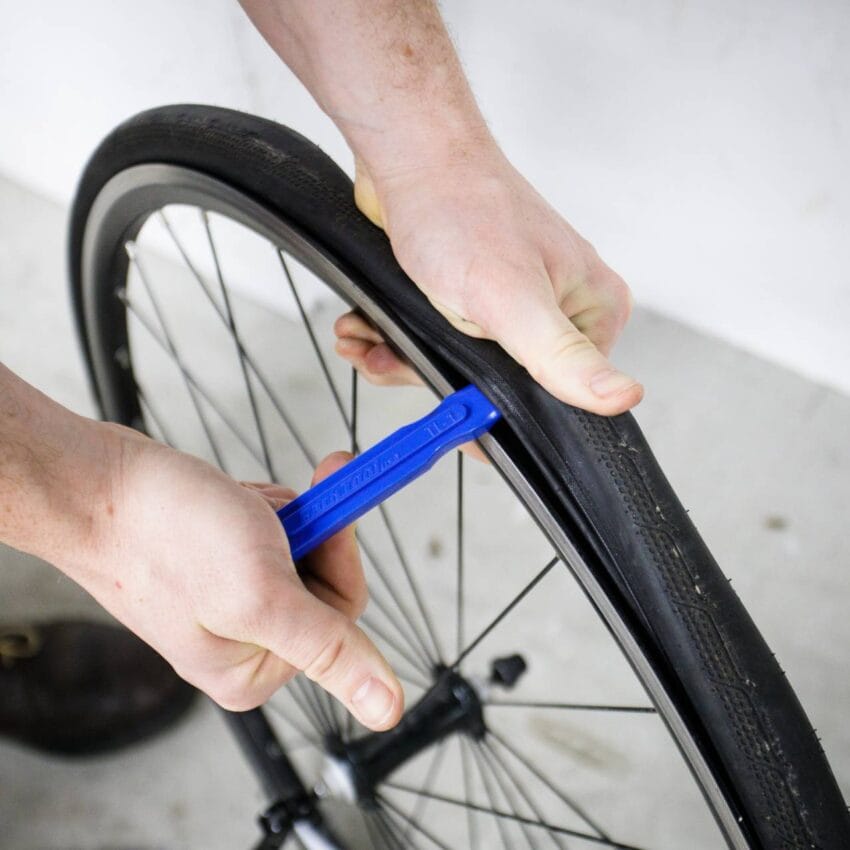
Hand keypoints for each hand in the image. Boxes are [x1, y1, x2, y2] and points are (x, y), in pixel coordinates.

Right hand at [77, 424, 402, 729]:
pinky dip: (258, 506)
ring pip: (297, 547)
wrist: (94, 486)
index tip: (327, 512)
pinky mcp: (217, 563)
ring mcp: (229, 600)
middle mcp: (244, 643)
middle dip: (303, 530)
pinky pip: (270, 530)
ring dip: (279, 515)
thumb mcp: (262, 596)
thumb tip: (387, 710)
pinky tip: (226, 503)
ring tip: (234, 511)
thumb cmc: (166, 536)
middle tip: (268, 510)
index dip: (338, 553)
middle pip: (320, 576)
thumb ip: (330, 651)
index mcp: (253, 670)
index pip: (342, 613)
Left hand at [336, 147, 641, 414]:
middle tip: (393, 362)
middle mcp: (559, 309)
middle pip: (502, 386)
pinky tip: (369, 331)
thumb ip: (560, 354)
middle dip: (438, 380)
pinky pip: (440, 341)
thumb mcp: (512, 297)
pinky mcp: (476, 296)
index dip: (501, 413)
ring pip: (463, 366)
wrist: (410, 157)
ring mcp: (516, 303)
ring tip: (367, 341)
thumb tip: (622, 395)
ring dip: (406, 360)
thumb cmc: (460, 207)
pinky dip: (399, 342)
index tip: (456, 413)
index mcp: (590, 311)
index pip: (558, 398)